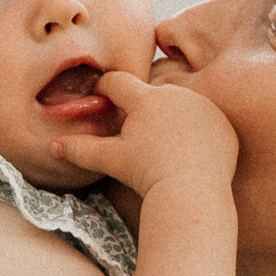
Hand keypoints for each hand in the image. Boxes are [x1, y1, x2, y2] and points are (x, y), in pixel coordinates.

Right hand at [51, 72, 237, 197]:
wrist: (193, 192)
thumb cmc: (147, 174)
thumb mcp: (111, 160)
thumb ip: (81, 149)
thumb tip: (52, 146)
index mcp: (146, 98)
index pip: (119, 83)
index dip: (105, 89)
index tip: (100, 97)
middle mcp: (177, 94)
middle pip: (152, 95)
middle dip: (142, 110)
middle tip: (135, 134)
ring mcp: (204, 107)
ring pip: (181, 108)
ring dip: (171, 120)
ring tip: (164, 148)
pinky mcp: (223, 124)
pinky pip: (206, 123)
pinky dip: (197, 134)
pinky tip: (190, 155)